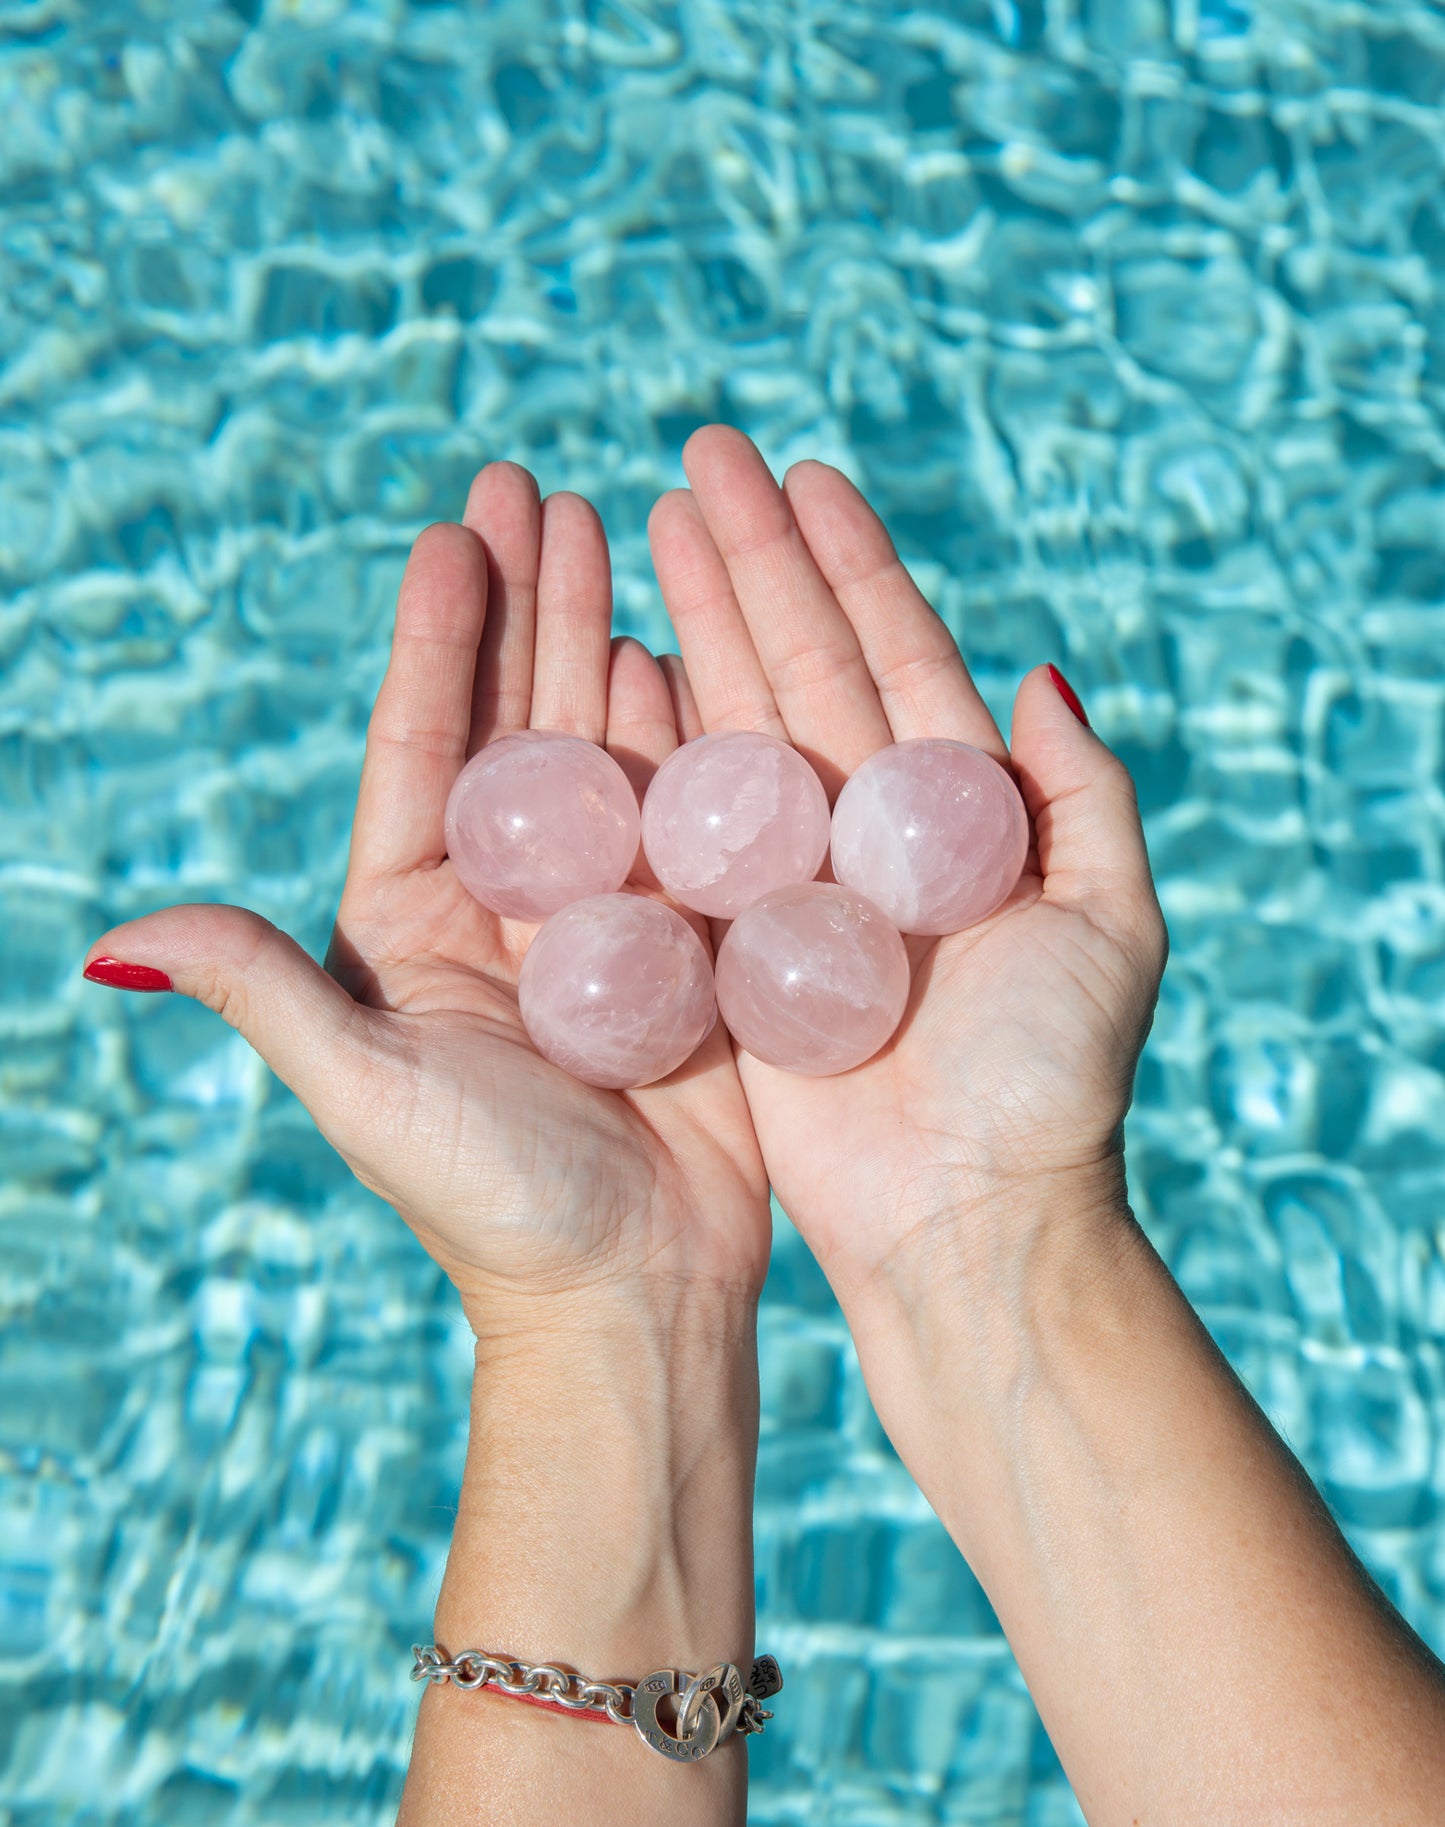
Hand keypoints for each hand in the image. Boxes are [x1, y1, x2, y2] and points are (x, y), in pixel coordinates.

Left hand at [85, 466, 769, 1332]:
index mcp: (417, 919)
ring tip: (620, 534)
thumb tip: (117, 934)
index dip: (436, 636)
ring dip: (609, 637)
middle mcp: (510, 898)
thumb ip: (264, 989)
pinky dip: (695, 727)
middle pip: (516, 719)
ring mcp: (608, 909)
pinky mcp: (695, 937)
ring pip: (605, 745)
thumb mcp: (364, 1088)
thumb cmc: (493, 1203)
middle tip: (540, 488)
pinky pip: (694, 809)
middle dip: (528, 601)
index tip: (453, 530)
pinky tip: (693, 648)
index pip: (424, 746)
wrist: (635, 1293)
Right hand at [648, 427, 1168, 1297]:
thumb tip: (1044, 674)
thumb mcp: (1114, 926)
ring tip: (644, 526)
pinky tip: (617, 663)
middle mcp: (866, 831)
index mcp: (957, 813)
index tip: (801, 474)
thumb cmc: (1049, 1085)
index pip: (895, 654)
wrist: (963, 1225)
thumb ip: (1087, 797)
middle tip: (696, 460)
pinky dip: (650, 748)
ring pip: (734, 726)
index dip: (849, 562)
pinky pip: (680, 830)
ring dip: (695, 623)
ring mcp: (790, 884)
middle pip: (802, 666)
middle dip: (751, 562)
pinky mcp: (724, 947)